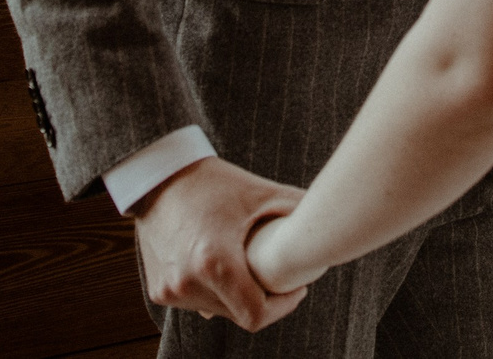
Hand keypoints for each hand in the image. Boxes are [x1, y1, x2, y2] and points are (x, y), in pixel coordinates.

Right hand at [133, 156, 308, 329]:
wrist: (156, 177)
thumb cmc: (211, 183)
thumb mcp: (259, 193)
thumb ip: (297, 210)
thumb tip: (336, 220)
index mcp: (214, 262)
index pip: (257, 314)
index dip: (283, 307)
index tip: (295, 289)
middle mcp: (188, 282)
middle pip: (239, 313)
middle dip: (260, 298)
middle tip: (273, 272)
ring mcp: (171, 290)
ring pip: (218, 311)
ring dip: (235, 296)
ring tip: (243, 265)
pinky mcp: (158, 291)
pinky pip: (196, 302)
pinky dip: (211, 291)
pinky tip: (217, 265)